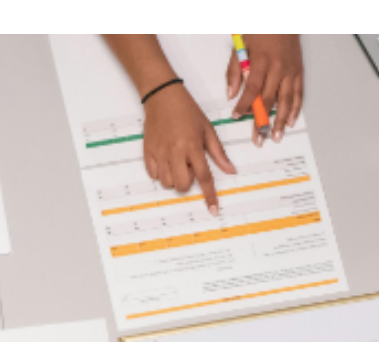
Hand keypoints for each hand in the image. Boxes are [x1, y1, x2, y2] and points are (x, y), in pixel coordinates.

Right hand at [143, 83, 237, 213]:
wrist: (162, 96)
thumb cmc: (187, 111)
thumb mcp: (207, 129)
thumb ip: (218, 153)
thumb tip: (230, 170)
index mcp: (193, 146)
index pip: (204, 177)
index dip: (210, 195)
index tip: (213, 210)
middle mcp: (176, 152)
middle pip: (183, 185)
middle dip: (187, 181)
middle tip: (188, 166)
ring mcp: (160, 153)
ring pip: (167, 183)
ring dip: (174, 178)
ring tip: (176, 161)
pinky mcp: (148, 153)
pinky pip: (154, 175)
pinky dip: (160, 173)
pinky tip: (165, 160)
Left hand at [226, 34, 304, 144]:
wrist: (283, 17)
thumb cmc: (261, 29)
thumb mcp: (241, 44)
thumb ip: (234, 70)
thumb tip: (231, 94)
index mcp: (261, 60)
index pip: (252, 89)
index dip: (244, 104)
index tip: (237, 115)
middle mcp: (278, 67)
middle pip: (269, 100)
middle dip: (262, 121)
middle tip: (258, 138)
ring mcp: (291, 70)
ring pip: (286, 100)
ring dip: (280, 121)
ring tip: (276, 136)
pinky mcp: (299, 70)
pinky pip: (298, 93)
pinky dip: (295, 108)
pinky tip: (290, 121)